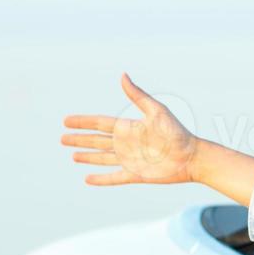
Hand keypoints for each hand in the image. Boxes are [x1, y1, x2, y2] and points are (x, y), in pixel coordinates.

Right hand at [61, 74, 198, 185]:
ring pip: (103, 158)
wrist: (191, 156)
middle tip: (62, 139)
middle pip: (97, 141)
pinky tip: (88, 179)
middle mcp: (127, 144)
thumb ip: (137, 96)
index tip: (67, 120)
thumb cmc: (176, 132)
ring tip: (73, 156)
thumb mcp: (156, 111)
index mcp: (129, 128)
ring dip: (88, 157)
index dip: (83, 122)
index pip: (100, 123)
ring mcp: (130, 160)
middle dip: (80, 140)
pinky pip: (114, 177)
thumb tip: (123, 75)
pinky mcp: (135, 174)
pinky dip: (101, 179)